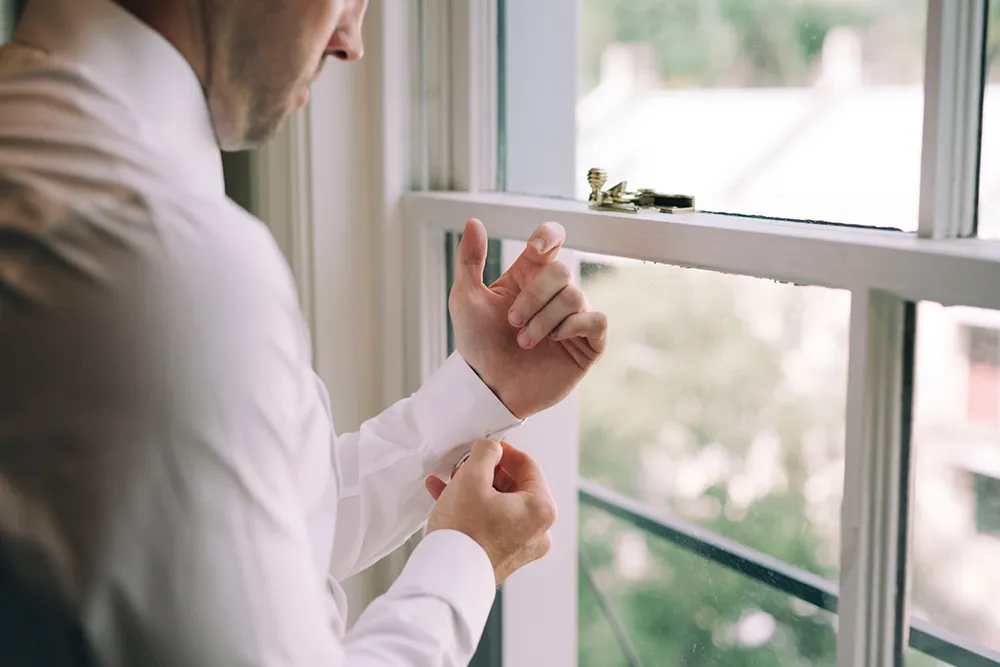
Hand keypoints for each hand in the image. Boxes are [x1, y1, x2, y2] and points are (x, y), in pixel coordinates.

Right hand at [425, 439, 555, 586]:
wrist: (447, 579)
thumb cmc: (463, 531)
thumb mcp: (472, 478)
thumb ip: (486, 453)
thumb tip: (492, 448)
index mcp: (542, 509)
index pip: (528, 465)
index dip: (503, 451)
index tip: (484, 446)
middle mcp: (538, 530)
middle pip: (514, 485)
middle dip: (485, 472)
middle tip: (463, 465)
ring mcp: (522, 546)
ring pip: (499, 503)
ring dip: (474, 488)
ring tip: (449, 480)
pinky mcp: (503, 556)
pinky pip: (491, 522)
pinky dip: (472, 508)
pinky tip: (444, 497)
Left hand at [449, 219, 608, 418]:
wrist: (488, 388)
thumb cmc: (478, 345)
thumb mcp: (465, 299)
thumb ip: (469, 260)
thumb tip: (475, 220)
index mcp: (528, 276)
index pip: (551, 240)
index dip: (549, 235)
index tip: (536, 248)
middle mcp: (554, 294)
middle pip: (561, 271)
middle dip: (534, 296)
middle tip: (512, 322)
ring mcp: (573, 318)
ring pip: (575, 296)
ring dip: (544, 320)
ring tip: (523, 342)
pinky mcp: (587, 344)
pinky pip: (598, 320)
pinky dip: (575, 325)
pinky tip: (555, 340)